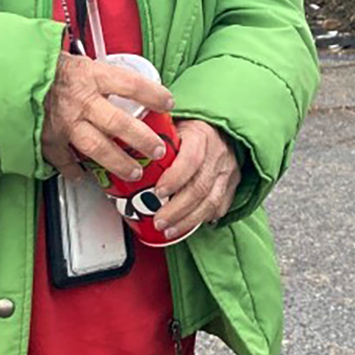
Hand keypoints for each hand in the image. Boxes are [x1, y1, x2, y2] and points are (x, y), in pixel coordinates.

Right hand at [41, 53, 172, 182]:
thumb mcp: (79, 62)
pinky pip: (64, 160)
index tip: (168, 102)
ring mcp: (63, 122)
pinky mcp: (47, 138)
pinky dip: (75, 170)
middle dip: (142, 140)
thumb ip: (102, 76)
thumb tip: (132, 86)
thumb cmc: (47, 66)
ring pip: (97, 148)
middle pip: (119, 124)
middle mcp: (79, 101)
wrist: (10, 73)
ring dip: (118, 163)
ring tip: (133, 172)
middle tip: (157, 150)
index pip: (131, 85)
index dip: (154, 95)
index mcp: (90, 76)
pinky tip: (84, 175)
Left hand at [151, 119, 241, 237]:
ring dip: (188, 220)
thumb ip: (153, 136)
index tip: (157, 192)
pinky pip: (220, 206)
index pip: (191, 159)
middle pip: (199, 187)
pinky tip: (189, 225)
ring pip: (211, 202)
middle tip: (158, 221)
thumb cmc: (190, 128)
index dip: (174, 178)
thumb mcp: (172, 124)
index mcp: (201, 134)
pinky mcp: (233, 183)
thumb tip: (121, 150)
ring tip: (169, 230)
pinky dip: (203, 218)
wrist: (221, 128)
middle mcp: (217, 153)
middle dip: (177, 210)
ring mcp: (227, 170)